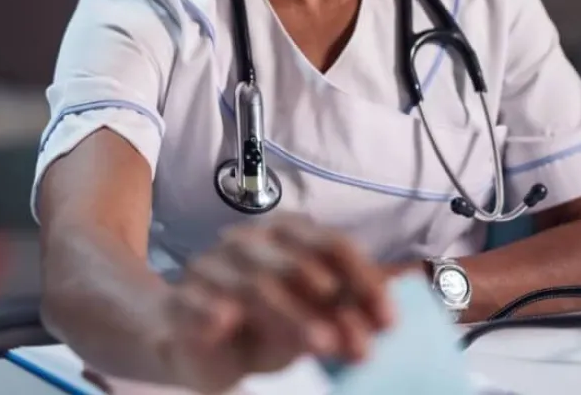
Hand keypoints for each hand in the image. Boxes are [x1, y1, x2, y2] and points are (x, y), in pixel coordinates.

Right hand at [160, 214, 393, 393]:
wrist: (190, 339)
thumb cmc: (263, 324)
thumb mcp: (312, 314)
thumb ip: (348, 304)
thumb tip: (400, 296)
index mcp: (286, 234)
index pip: (332, 244)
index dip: (364, 280)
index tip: (389, 321)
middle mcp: (249, 242)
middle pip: (297, 264)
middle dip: (334, 306)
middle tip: (361, 345)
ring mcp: (212, 268)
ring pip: (254, 285)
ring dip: (291, 316)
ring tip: (321, 344)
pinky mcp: (180, 303)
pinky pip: (195, 305)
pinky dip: (210, 313)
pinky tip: (226, 323)